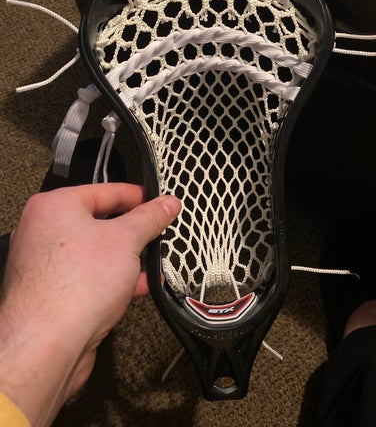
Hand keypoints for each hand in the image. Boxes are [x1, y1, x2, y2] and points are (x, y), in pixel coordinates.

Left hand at [0, 183, 179, 426]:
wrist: (47, 346)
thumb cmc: (74, 285)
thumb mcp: (126, 240)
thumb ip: (149, 218)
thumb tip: (167, 203)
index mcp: (55, 207)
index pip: (104, 191)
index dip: (137, 196)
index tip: (159, 202)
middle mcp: (45, 232)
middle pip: (100, 222)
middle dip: (134, 231)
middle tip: (159, 230)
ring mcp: (48, 265)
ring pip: (97, 253)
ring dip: (128, 258)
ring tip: (156, 260)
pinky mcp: (54, 294)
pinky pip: (91, 278)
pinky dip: (116, 280)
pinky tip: (143, 286)